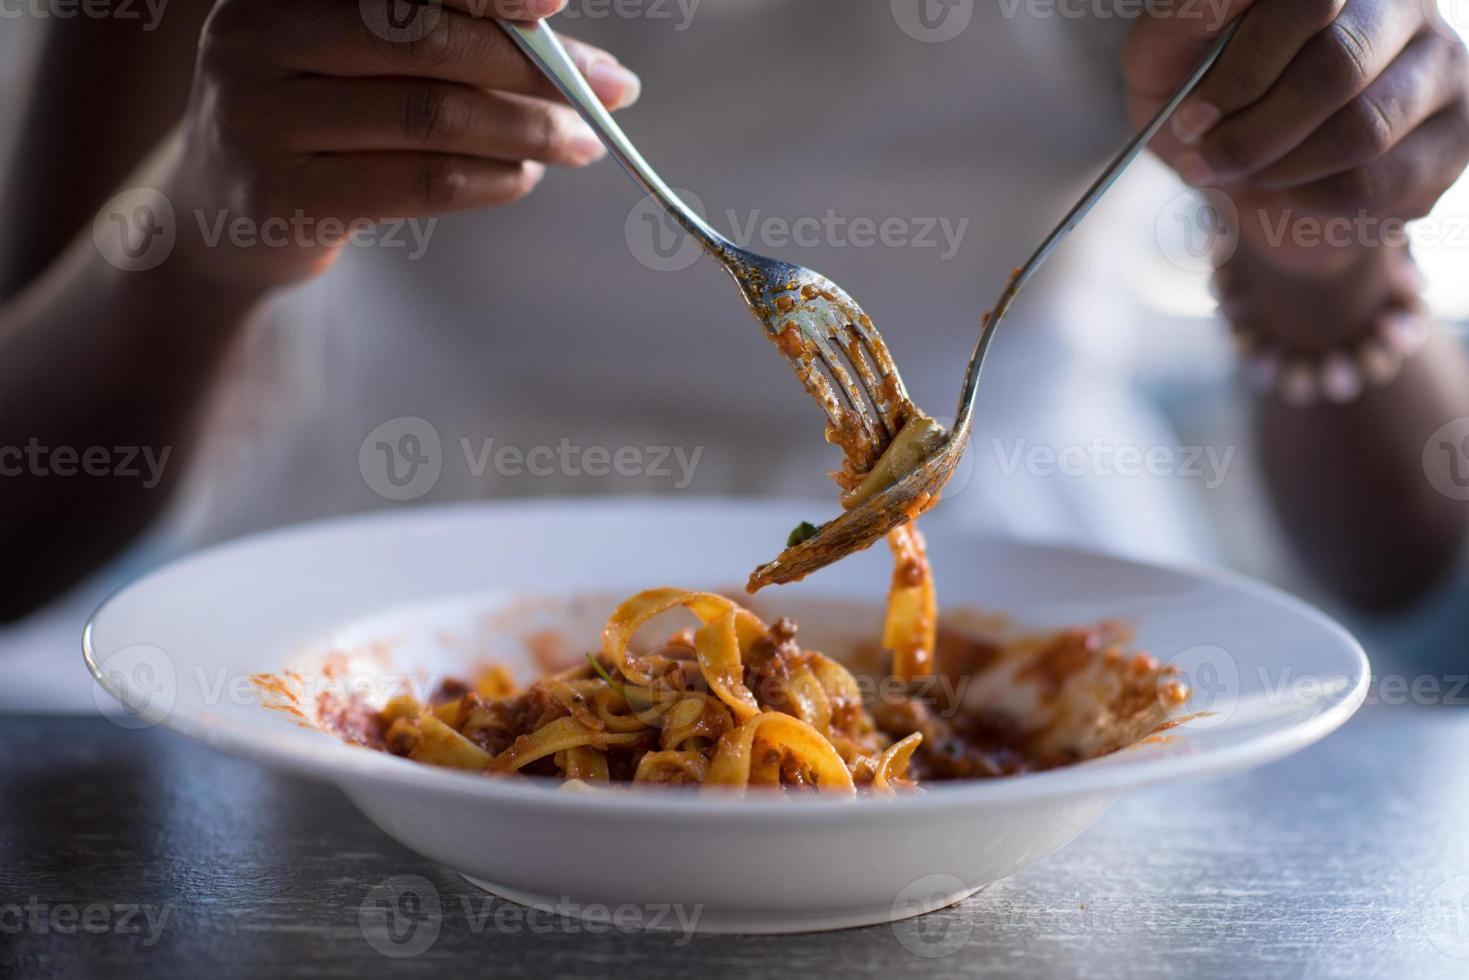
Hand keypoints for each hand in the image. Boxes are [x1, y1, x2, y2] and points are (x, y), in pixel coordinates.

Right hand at [164, 0, 638, 287]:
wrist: (220, 213)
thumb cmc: (317, 115)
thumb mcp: (354, 52)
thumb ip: (436, 30)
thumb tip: (566, 38)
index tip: (557, 4)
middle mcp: (255, 34)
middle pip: (426, 38)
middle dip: (534, 67)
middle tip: (610, 91)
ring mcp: (258, 118)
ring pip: (432, 115)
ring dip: (527, 130)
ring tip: (580, 142)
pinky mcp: (283, 198)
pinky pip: (420, 182)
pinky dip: (491, 179)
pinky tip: (524, 177)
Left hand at [1125, 0, 1468, 273]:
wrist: (1248, 182)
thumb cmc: (1208, 104)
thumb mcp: (1167, 59)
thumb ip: (1188, 18)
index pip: (1309, 2)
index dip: (1242, 71)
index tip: (1191, 120)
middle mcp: (1404, 2)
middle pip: (1337, 67)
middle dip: (1253, 133)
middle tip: (1204, 160)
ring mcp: (1442, 66)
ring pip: (1361, 130)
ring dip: (1279, 168)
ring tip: (1241, 173)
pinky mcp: (1453, 137)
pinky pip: (1375, 182)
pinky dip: (1309, 201)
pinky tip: (1286, 190)